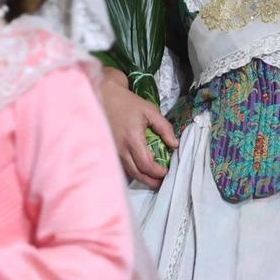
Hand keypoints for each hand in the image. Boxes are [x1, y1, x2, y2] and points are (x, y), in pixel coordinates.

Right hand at [99, 66, 176, 188]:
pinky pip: (123, 167)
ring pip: (129, 173)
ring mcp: (114, 152)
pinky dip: (133, 172)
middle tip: (163, 183)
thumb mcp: (150, 111)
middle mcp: (121, 149)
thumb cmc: (128, 103)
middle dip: (151, 181)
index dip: (158, 172)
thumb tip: (174, 145)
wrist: (105, 97)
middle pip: (137, 174)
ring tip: (155, 179)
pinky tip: (142, 172)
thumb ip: (164, 128)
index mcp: (132, 139)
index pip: (146, 164)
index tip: (167, 171)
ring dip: (143, 179)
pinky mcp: (110, 151)